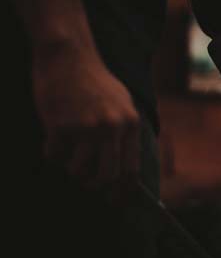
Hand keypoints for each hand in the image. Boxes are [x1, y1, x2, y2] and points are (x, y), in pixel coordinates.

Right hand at [33, 45, 139, 191]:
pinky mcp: (61, 126)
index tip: (116, 200)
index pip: (130, 168)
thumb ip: (126, 131)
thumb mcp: (122, 102)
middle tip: (86, 183)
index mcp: (130, 123)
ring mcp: (86, 127)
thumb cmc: (94, 80)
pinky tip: (54, 137)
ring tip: (69, 152)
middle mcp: (112, 127)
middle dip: (95, 186)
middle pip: (106, 176)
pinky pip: (54, 157)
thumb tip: (126, 167)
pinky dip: (52, 153)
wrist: (69, 56)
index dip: (123, 189)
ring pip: (77, 171)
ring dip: (71, 168)